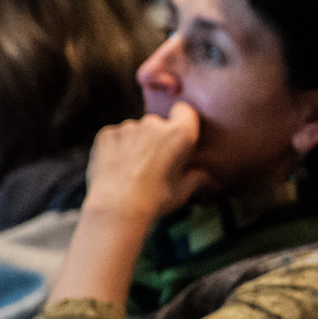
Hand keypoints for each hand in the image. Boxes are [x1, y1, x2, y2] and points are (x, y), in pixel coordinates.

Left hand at [83, 103, 214, 224]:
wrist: (117, 207)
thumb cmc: (156, 200)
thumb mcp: (184, 191)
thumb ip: (198, 178)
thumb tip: (210, 179)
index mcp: (179, 134)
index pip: (185, 111)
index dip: (183, 120)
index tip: (179, 135)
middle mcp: (154, 124)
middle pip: (159, 123)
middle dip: (158, 138)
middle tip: (155, 163)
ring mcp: (128, 127)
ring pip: (136, 131)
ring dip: (137, 143)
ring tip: (133, 168)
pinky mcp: (107, 133)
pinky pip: (117, 136)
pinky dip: (117, 147)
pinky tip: (117, 167)